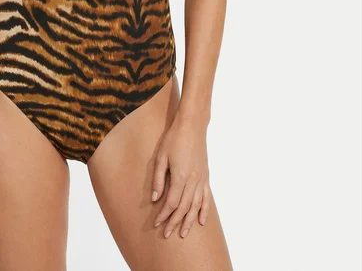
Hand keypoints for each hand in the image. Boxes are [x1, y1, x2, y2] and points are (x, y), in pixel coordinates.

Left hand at [151, 117, 210, 238]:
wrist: (192, 126)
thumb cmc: (174, 139)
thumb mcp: (161, 157)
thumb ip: (158, 179)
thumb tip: (155, 199)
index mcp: (180, 176)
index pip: (172, 203)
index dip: (164, 215)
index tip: (157, 223)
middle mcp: (193, 181)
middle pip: (184, 208)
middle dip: (174, 222)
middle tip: (167, 234)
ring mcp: (201, 179)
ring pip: (196, 206)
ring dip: (189, 221)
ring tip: (183, 233)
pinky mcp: (205, 176)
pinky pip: (206, 198)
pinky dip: (204, 211)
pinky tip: (201, 221)